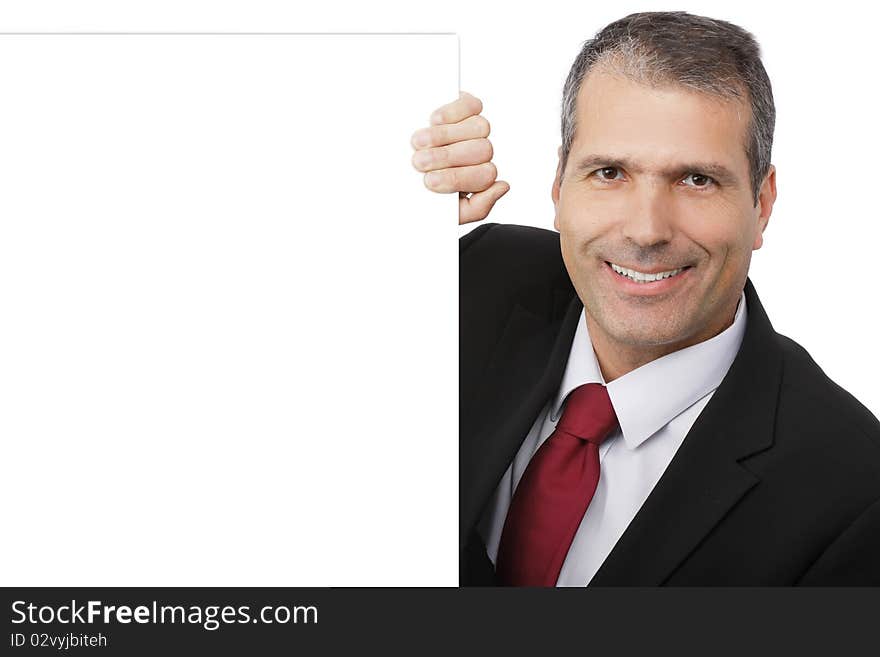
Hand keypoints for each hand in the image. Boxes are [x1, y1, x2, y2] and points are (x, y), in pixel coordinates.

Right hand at [410, 91, 509, 224]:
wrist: (399, 176)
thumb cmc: (423, 195)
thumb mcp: (449, 212)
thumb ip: (478, 207)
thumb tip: (502, 186)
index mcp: (479, 177)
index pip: (485, 176)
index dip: (458, 178)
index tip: (429, 181)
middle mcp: (480, 152)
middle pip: (482, 150)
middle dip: (447, 157)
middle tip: (419, 162)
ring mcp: (474, 129)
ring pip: (479, 128)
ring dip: (445, 135)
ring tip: (418, 143)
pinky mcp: (465, 106)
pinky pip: (472, 105)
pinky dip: (453, 111)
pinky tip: (433, 120)